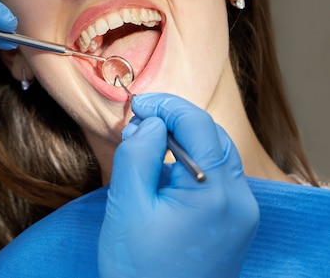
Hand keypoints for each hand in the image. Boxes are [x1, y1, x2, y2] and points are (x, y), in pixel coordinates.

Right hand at [98, 93, 258, 277]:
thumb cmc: (138, 270)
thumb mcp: (127, 205)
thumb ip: (137, 154)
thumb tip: (150, 123)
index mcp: (215, 194)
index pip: (198, 125)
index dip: (166, 106)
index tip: (137, 106)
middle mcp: (240, 201)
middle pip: (212, 138)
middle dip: (175, 122)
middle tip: (138, 125)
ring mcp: (241, 215)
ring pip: (215, 156)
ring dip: (183, 142)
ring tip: (146, 148)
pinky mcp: (234, 225)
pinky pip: (216, 179)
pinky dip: (191, 165)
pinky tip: (164, 174)